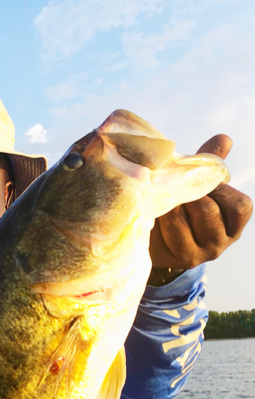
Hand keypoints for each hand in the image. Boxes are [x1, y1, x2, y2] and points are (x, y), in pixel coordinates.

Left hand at [149, 134, 252, 270]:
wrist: (157, 236)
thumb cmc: (183, 205)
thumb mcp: (198, 184)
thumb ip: (211, 163)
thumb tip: (224, 139)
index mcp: (235, 221)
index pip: (240, 206)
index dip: (219, 191)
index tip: (202, 185)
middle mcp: (224, 241)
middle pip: (209, 212)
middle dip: (189, 196)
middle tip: (176, 191)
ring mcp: (205, 253)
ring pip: (188, 222)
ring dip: (173, 206)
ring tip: (166, 201)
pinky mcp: (185, 259)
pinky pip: (173, 233)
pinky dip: (163, 219)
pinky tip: (158, 214)